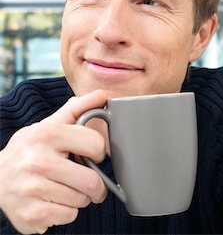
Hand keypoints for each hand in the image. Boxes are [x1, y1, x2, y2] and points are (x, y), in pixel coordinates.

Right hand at [0, 90, 108, 233]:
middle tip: (86, 180)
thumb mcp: (49, 125)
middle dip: (95, 184)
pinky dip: (67, 211)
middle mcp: (37, 161)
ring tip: (64, 188)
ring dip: (80, 197)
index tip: (90, 155)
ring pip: (82, 200)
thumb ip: (77, 109)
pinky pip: (70, 215)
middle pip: (92, 180)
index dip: (98, 152)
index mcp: (46, 134)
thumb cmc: (31, 151)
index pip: (95, 145)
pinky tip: (53, 201)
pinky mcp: (31, 213)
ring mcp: (32, 189)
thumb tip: (103, 94)